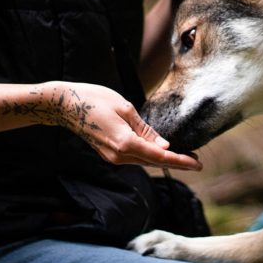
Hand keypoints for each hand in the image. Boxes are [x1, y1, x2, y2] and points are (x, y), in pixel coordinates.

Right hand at [37, 82, 201, 170]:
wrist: (65, 105)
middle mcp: (119, 155)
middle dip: (176, 162)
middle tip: (197, 161)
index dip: (181, 161)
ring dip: (163, 159)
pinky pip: (134, 157)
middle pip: (154, 162)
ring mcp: (112, 157)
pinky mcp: (108, 154)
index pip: (160, 156)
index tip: (198, 163)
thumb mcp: (125, 108)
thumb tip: (163, 145)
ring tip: (184, 156)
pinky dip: (149, 155)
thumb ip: (145, 130)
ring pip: (144, 161)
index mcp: (126, 143)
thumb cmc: (94, 100)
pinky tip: (160, 152)